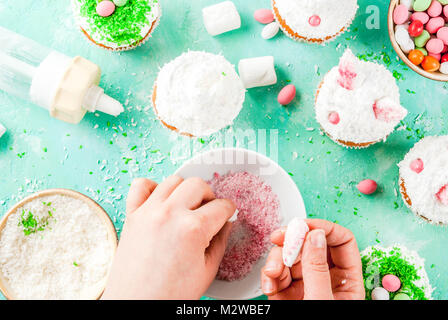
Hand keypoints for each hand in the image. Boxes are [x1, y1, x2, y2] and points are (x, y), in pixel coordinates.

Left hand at [102, 176, 235, 299]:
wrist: (137, 305)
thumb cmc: (169, 295)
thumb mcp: (207, 271)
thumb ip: (220, 242)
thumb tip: (225, 224)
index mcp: (193, 229)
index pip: (221, 206)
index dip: (228, 210)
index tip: (227, 213)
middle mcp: (170, 214)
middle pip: (198, 185)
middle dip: (209, 196)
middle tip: (208, 210)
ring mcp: (148, 211)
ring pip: (173, 180)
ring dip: (185, 190)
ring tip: (186, 206)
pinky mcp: (132, 215)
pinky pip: (141, 185)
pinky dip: (152, 187)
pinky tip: (161, 201)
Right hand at [261, 219, 364, 299]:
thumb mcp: (321, 300)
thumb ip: (317, 269)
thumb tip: (314, 236)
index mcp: (348, 282)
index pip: (342, 241)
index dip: (323, 228)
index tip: (304, 226)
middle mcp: (327, 280)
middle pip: (311, 245)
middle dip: (293, 242)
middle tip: (280, 238)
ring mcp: (306, 286)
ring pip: (290, 257)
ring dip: (276, 261)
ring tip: (273, 272)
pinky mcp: (287, 294)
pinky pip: (276, 274)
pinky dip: (268, 276)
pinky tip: (269, 285)